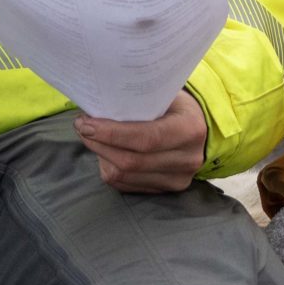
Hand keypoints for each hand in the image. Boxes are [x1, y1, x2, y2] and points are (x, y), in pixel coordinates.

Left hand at [78, 90, 208, 192]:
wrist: (201, 127)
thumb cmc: (176, 105)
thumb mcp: (164, 94)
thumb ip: (137, 100)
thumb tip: (97, 103)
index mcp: (189, 130)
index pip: (146, 138)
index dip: (113, 133)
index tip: (86, 123)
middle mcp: (187, 159)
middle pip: (131, 161)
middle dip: (99, 144)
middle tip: (82, 127)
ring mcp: (177, 179)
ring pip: (124, 176)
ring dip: (100, 156)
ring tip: (91, 136)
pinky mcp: (165, 190)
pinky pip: (125, 185)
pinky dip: (108, 167)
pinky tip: (105, 151)